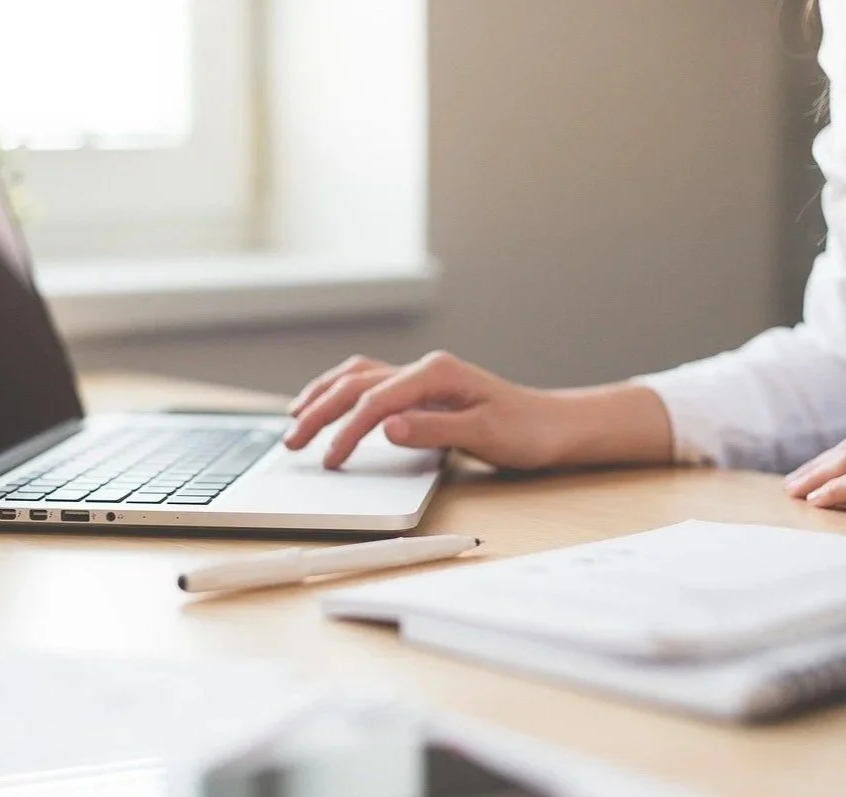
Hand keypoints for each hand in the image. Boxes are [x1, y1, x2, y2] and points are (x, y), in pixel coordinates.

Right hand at [284, 351, 567, 469]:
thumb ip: (433, 430)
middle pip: (357, 384)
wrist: (553, 426)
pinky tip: (329, 404)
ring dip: (323, 395)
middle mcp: (425, 369)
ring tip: (294, 418)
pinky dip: (342, 392)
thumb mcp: (484, 434)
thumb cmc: (526, 431)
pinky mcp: (422, 391)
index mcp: (437, 373)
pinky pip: (371, 383)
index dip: (347, 431)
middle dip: (319, 411)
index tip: (330, 460)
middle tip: (292, 442)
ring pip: (357, 377)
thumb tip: (386, 427)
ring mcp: (422, 377)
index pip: (376, 401)